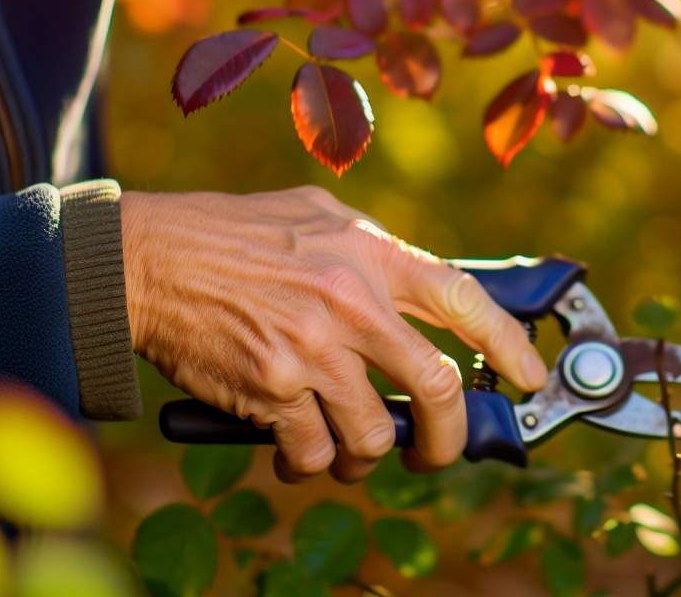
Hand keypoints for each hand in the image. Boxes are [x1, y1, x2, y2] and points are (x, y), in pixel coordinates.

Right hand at [119, 187, 549, 482]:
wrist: (149, 260)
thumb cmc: (232, 234)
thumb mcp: (318, 217)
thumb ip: (374, 254)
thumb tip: (425, 295)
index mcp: (373, 254)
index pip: (465, 300)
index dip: (510, 344)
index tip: (531, 377)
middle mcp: (353, 303)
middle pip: (435, 388)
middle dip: (448, 436)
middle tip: (439, 450)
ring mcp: (312, 350)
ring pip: (373, 436)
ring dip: (367, 459)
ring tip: (351, 452)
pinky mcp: (271, 390)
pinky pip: (313, 453)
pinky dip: (310, 463)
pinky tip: (297, 450)